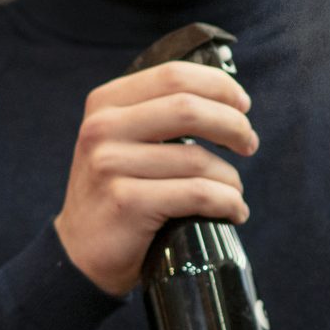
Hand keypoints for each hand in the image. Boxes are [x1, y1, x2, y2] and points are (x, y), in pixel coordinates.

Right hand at [54, 62, 258, 296]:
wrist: (80, 253)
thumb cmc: (119, 192)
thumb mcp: (125, 140)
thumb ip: (161, 114)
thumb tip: (229, 100)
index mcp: (106, 103)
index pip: (174, 75)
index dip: (218, 87)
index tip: (243, 106)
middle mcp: (102, 128)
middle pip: (189, 108)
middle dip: (233, 125)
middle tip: (249, 144)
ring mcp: (110, 165)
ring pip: (198, 160)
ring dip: (231, 178)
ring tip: (234, 191)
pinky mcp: (127, 203)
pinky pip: (198, 195)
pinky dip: (228, 203)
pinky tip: (234, 211)